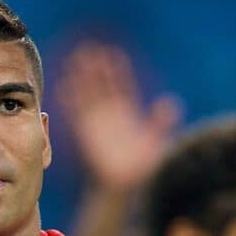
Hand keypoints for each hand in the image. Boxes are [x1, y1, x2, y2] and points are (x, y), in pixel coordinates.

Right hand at [56, 41, 179, 190]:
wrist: (120, 185)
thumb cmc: (139, 167)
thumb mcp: (154, 143)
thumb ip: (161, 123)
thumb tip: (171, 102)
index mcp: (128, 113)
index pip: (122, 86)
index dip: (118, 72)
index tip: (114, 56)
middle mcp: (111, 114)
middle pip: (103, 86)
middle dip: (97, 69)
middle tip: (90, 50)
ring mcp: (97, 122)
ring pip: (88, 95)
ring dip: (82, 79)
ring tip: (75, 61)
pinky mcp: (85, 132)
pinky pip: (76, 114)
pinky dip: (70, 101)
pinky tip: (64, 87)